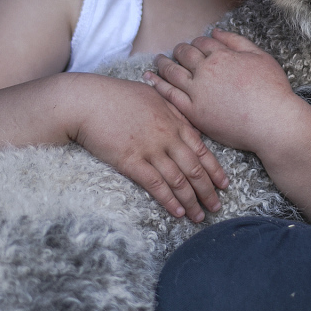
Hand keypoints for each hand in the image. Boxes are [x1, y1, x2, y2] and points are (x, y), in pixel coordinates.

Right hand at [70, 74, 227, 221]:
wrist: (86, 101)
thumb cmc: (116, 95)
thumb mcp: (151, 94)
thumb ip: (171, 108)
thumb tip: (184, 120)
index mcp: (174, 120)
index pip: (202, 148)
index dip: (215, 169)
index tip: (224, 184)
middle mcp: (167, 136)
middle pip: (195, 167)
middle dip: (208, 190)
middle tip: (217, 206)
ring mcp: (150, 149)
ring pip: (178, 179)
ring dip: (191, 200)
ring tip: (199, 216)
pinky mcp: (131, 161)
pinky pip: (155, 185)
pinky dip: (169, 200)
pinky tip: (177, 212)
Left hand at [144, 29, 296, 152]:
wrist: (272, 122)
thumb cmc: (272, 90)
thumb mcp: (260, 57)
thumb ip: (236, 42)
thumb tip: (216, 32)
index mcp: (222, 55)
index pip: (202, 42)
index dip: (197, 43)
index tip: (195, 46)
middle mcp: (206, 70)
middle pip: (184, 54)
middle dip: (179, 50)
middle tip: (175, 52)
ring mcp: (197, 92)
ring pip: (172, 72)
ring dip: (163, 64)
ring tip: (158, 61)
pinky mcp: (193, 112)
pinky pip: (169, 95)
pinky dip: (157, 84)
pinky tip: (149, 78)